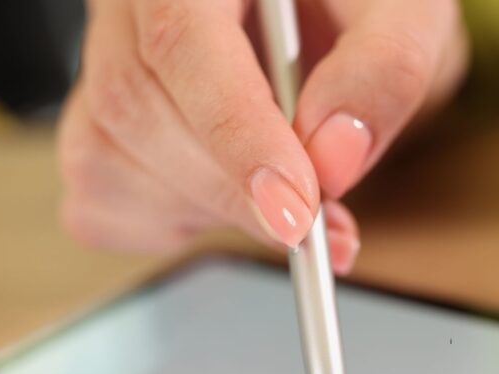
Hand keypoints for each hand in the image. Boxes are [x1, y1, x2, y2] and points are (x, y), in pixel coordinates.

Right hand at [57, 0, 466, 273]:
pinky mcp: (96, 123)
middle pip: (139, 108)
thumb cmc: (361, 2)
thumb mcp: (403, 13)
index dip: (237, 135)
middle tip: (320, 226)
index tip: (296, 212)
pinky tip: (233, 194)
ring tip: (287, 198)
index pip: (181, 40)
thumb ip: (384, 71)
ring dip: (215, 209)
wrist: (332, 11)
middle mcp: (126, 3)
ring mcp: (98, 62)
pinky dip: (177, 223)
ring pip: (111, 158)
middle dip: (239, 191)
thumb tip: (332, 160)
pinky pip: (102, 197)